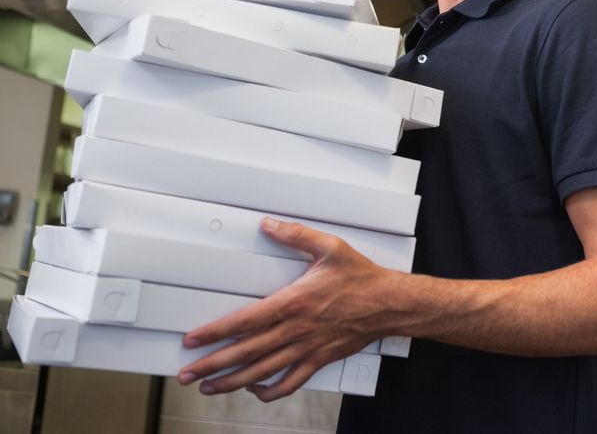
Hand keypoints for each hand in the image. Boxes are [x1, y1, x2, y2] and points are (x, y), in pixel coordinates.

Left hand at [178, 217, 396, 400]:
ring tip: (209, 387)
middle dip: (213, 365)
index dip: (215, 333)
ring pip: (262, 372)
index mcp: (294, 303)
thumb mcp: (329, 248)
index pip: (244, 322)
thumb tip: (270, 225)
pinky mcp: (319, 360)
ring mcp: (307, 349)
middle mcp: (296, 330)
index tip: (193, 340)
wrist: (390, 304)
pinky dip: (269, 391)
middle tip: (187, 373)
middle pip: (246, 353)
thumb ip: (296, 235)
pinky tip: (255, 390)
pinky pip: (290, 382)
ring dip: (232, 382)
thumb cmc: (361, 278)